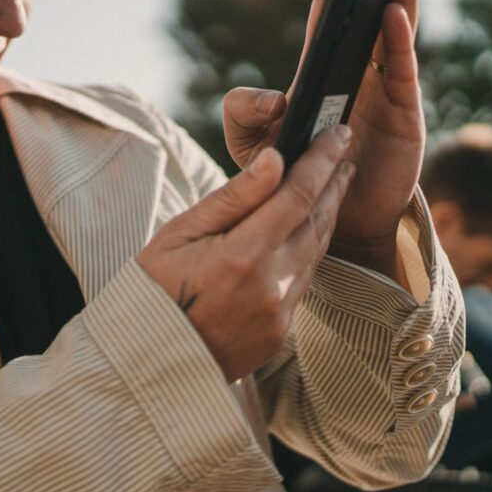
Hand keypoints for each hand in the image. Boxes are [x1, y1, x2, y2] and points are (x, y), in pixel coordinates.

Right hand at [137, 126, 356, 381]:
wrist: (146, 358)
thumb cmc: (154, 286)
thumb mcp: (180, 232)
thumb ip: (233, 197)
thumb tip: (274, 158)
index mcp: (243, 254)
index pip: (297, 194)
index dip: (321, 160)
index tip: (337, 133)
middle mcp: (271, 284)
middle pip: (317, 220)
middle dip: (334, 181)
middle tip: (345, 149)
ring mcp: (280, 312)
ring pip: (317, 251)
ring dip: (328, 213)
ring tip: (335, 181)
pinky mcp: (281, 331)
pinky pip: (305, 279)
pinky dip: (311, 247)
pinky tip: (310, 228)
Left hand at [222, 0, 423, 277]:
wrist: (332, 226)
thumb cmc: (293, 181)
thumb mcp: (251, 146)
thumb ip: (243, 113)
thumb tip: (267, 95)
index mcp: (321, 70)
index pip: (328, 11)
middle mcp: (357, 72)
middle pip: (369, 8)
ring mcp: (383, 90)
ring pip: (395, 30)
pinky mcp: (401, 115)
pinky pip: (400, 71)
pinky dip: (398, 41)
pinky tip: (395, 12)